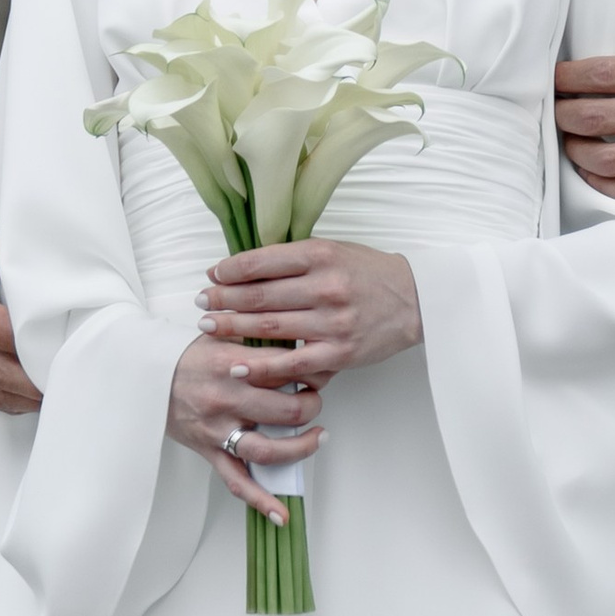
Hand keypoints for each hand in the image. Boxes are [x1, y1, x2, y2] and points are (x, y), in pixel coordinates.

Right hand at [167, 332, 324, 521]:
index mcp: (232, 362)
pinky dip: (261, 500)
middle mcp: (227, 397)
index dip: (312, 369)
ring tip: (318, 437)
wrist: (147, 376)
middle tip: (315, 400)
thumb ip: (258, 334)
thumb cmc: (189, 355)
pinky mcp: (210, 451)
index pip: (286, 368)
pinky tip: (282, 513)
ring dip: (301, 447)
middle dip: (312, 405)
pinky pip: (237, 481)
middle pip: (286, 410)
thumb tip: (298, 338)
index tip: (320, 370)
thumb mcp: (223, 332)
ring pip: (268, 450)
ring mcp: (218, 429)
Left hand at [196, 237, 422, 392]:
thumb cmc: (368, 273)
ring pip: (271, 328)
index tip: (212, 275)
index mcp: (321, 255)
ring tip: (209, 326)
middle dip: (224, 300)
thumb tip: (248, 267)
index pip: (264, 261)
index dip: (231, 270)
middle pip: (261, 295)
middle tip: (200, 302)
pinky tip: (238, 363)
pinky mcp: (339, 352)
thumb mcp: (334, 251)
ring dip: (234, 328)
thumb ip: (295, 259)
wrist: (413, 299)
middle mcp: (325, 286)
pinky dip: (262, 364)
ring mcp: (332, 322)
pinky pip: (292, 362)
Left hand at [555, 0, 614, 208]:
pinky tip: (598, 176)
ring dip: (580, 152)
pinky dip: (609, 187)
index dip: (571, 77)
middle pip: (598, 117)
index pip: (608, 74)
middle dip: (565, 114)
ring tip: (570, 143)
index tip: (557, 77)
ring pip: (610, 160)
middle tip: (554, 110)